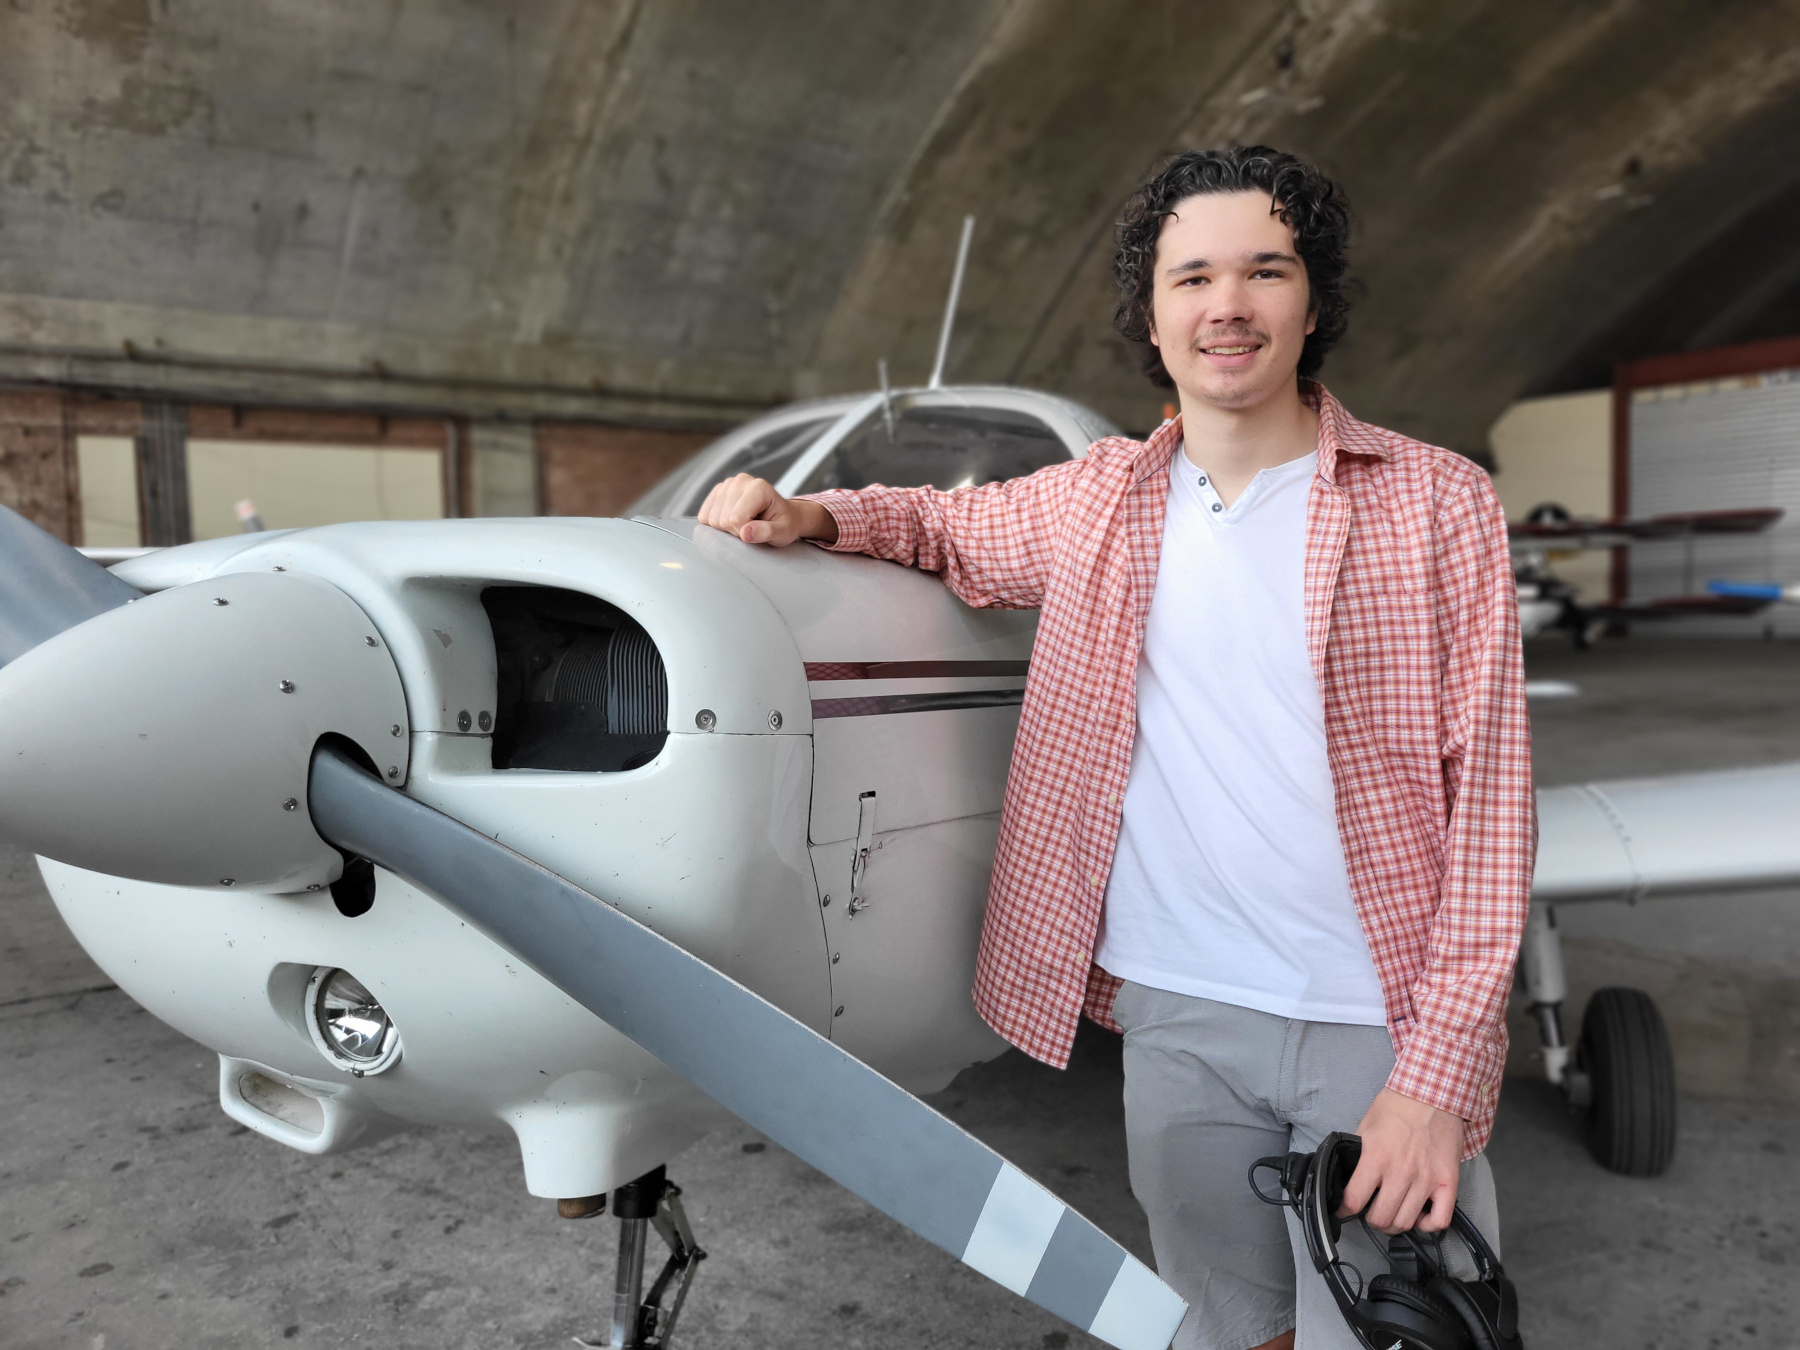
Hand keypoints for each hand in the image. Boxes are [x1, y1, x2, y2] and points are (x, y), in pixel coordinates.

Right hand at [696, 473, 837, 546]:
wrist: (782, 515)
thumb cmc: (783, 522)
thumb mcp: (783, 532)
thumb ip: (767, 532)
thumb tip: (746, 533)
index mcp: (758, 488)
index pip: (735, 519)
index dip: (744, 532)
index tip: (758, 528)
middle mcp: (740, 481)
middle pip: (722, 519)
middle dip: (735, 530)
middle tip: (752, 526)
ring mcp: (727, 484)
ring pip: (711, 519)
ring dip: (726, 527)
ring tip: (744, 522)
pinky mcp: (717, 491)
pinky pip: (704, 515)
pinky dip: (715, 524)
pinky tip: (732, 519)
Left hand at [1337, 1088, 1465, 1233]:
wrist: (1434, 1093)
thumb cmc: (1398, 1105)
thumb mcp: (1366, 1125)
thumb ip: (1359, 1153)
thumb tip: (1349, 1176)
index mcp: (1376, 1157)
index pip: (1354, 1200)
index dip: (1344, 1210)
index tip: (1343, 1211)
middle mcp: (1401, 1173)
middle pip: (1381, 1218)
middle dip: (1371, 1220)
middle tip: (1371, 1212)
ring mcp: (1426, 1179)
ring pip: (1406, 1222)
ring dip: (1395, 1224)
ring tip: (1392, 1214)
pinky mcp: (1448, 1182)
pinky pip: (1440, 1220)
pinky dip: (1428, 1225)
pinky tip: (1420, 1216)